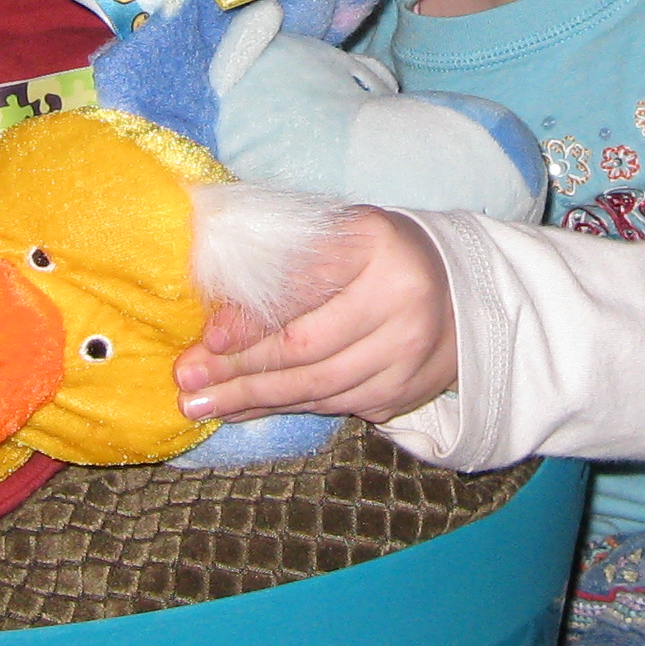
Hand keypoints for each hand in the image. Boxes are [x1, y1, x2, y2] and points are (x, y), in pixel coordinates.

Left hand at [175, 206, 457, 425]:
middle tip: (188, 381)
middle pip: (304, 347)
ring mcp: (406, 353)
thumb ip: (284, 262)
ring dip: (251, 398)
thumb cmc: (374, 257)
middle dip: (238, 368)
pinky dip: (282, 409)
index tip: (207, 339)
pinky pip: (330, 406)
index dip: (252, 318)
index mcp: (376, 243)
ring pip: (314, 386)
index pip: (304, 286)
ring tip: (201, 404)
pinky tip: (244, 409)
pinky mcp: (401, 392)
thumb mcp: (337, 236)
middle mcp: (400, 299)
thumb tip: (214, 316)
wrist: (456, 295)